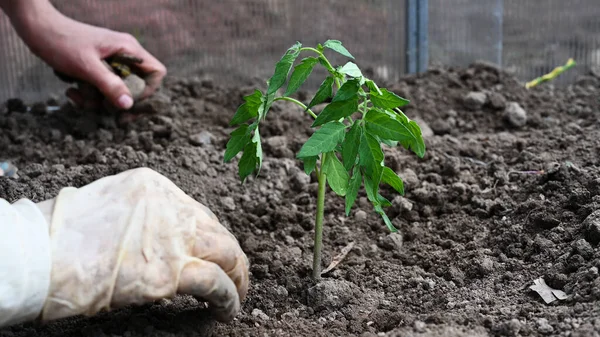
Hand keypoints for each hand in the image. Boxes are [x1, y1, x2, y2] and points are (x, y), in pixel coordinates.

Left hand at [3, 0, 165, 109]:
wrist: (36, 28)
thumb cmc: (61, 42)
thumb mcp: (86, 66)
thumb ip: (110, 85)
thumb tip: (129, 105)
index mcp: (128, 49)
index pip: (156, 73)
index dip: (148, 90)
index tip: (129, 100)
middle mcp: (124, 55)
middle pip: (137, 86)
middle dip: (117, 100)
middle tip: (102, 107)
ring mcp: (111, 61)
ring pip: (117, 91)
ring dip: (98, 100)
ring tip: (77, 95)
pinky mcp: (98, 67)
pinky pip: (102, 88)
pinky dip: (89, 95)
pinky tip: (72, 91)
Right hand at [35, 168, 248, 321]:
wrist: (41, 254)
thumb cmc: (61, 235)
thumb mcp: (108, 206)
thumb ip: (141, 217)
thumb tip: (160, 241)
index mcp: (155, 187)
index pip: (197, 212)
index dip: (209, 238)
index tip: (213, 255)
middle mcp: (171, 206)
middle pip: (216, 230)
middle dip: (231, 256)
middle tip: (235, 276)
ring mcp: (173, 237)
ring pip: (226, 253)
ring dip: (237, 276)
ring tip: (237, 294)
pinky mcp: (171, 271)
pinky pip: (215, 282)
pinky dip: (228, 296)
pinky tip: (228, 309)